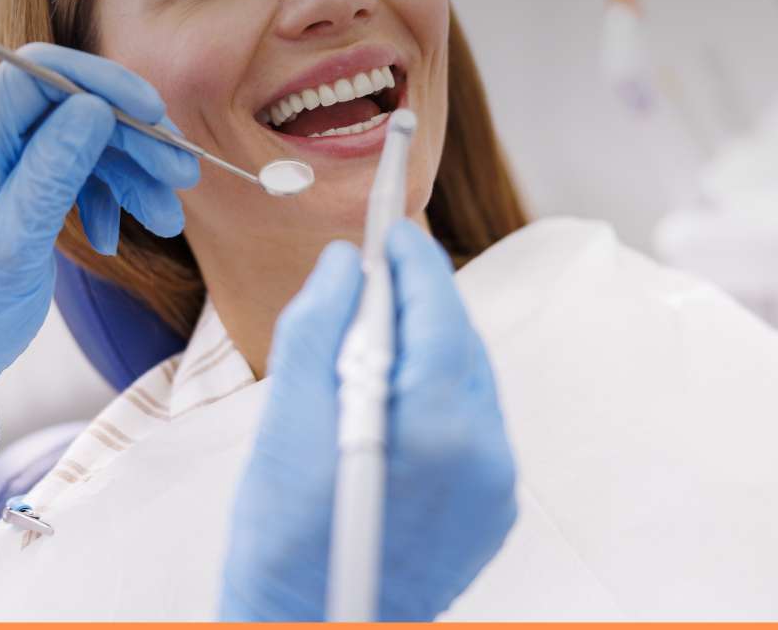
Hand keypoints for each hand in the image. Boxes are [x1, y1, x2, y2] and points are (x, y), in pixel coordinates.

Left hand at [0, 42, 198, 418]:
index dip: (100, 82)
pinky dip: (114, 200)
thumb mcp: (11, 248)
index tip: (153, 113)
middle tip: (183, 175)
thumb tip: (93, 109)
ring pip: (89, 139)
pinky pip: (85, 172)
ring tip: (169, 221)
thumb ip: (49, 176)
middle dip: (134, 136)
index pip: (38, 74)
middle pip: (75, 105)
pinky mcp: (29, 184)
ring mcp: (10, 160)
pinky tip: (117, 239)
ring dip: (135, 174)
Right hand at [220, 220, 516, 620]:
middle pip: (458, 341)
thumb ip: (318, 328)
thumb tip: (344, 264)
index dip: (413, 260)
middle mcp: (483, 452)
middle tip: (370, 281)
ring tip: (372, 342)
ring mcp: (494, 485)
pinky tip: (392, 400)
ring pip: (468, 380)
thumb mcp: (285, 423)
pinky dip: (437, 395)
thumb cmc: (283, 544)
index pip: (437, 308)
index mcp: (435, 425)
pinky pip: (473, 423)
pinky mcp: (492, 508)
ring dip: (426, 347)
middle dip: (417, 301)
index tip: (391, 232)